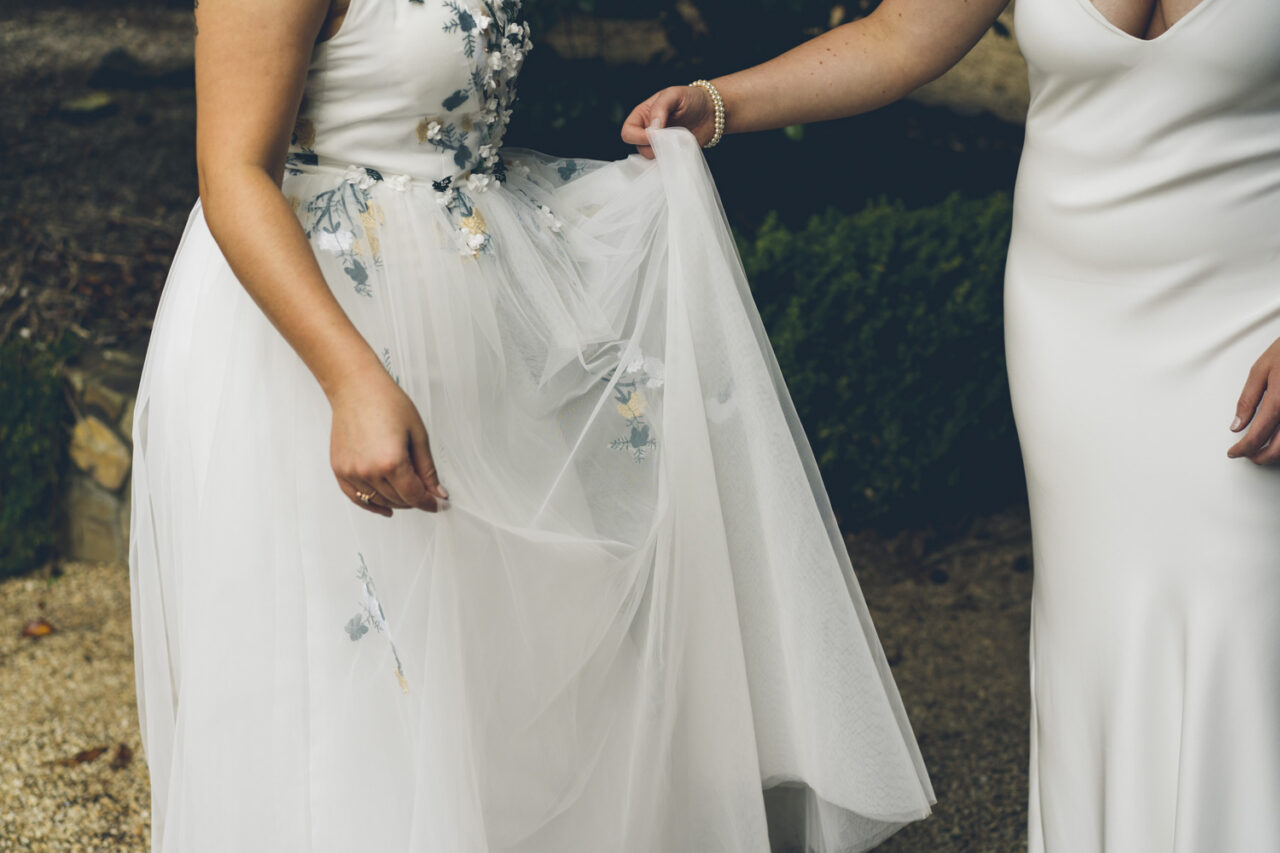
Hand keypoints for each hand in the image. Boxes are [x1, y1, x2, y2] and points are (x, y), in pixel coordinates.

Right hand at [328, 365, 448, 515]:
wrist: (356, 388)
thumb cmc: (386, 403)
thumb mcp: (418, 434)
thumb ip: (427, 469)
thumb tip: (437, 493)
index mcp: (391, 462)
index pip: (414, 496)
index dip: (429, 502)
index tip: (437, 504)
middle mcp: (368, 471)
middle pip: (398, 500)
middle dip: (415, 500)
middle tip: (426, 492)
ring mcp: (351, 472)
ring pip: (378, 501)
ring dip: (396, 501)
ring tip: (406, 492)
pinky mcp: (340, 469)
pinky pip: (356, 497)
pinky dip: (371, 504)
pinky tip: (384, 506)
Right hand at [621, 84, 716, 158]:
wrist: (712, 112)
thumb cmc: (692, 98)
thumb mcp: (673, 95)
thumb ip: (660, 108)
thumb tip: (653, 127)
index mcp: (642, 115)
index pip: (628, 132)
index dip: (638, 136)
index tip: (655, 134)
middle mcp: (647, 131)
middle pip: (638, 148)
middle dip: (653, 145)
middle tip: (670, 136)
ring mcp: (659, 144)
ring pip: (651, 158)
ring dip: (665, 151)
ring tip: (679, 138)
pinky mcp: (671, 154)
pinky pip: (665, 163)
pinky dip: (672, 158)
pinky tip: (681, 147)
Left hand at [1228, 337, 1279, 463]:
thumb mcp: (1260, 371)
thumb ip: (1247, 400)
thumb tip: (1236, 425)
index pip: (1256, 436)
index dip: (1242, 449)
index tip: (1234, 452)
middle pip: (1278, 450)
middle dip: (1260, 458)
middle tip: (1248, 455)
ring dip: (1277, 455)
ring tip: (1263, 450)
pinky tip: (1279, 441)